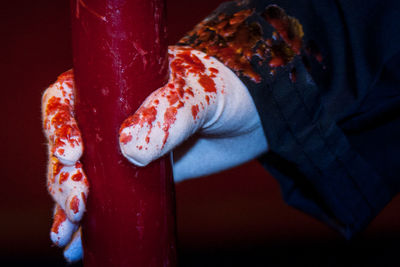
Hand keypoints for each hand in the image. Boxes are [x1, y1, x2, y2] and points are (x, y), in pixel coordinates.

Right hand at [42, 46, 267, 260]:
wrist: (245, 119)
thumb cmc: (221, 91)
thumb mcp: (200, 92)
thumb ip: (169, 113)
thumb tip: (128, 148)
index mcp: (111, 86)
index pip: (65, 101)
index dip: (59, 127)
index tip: (73, 153)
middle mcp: (108, 120)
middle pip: (67, 149)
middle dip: (64, 179)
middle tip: (79, 203)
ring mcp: (119, 153)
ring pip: (79, 180)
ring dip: (67, 209)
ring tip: (66, 236)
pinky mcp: (134, 179)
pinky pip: (104, 202)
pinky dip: (88, 225)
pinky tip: (77, 245)